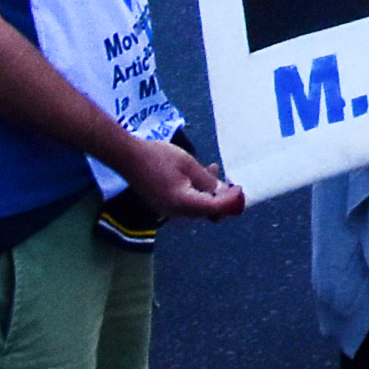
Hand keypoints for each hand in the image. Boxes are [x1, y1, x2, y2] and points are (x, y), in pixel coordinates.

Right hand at [122, 133, 243, 219]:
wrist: (128, 157)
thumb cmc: (158, 157)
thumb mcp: (188, 164)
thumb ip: (207, 180)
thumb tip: (224, 191)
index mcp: (182, 202)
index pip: (214, 208)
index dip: (230, 200)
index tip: (240, 189)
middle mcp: (174, 212)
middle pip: (206, 211)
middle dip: (221, 198)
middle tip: (230, 181)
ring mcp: (167, 211)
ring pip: (197, 207)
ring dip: (209, 193)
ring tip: (213, 170)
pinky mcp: (163, 205)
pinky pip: (186, 203)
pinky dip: (196, 192)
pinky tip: (198, 175)